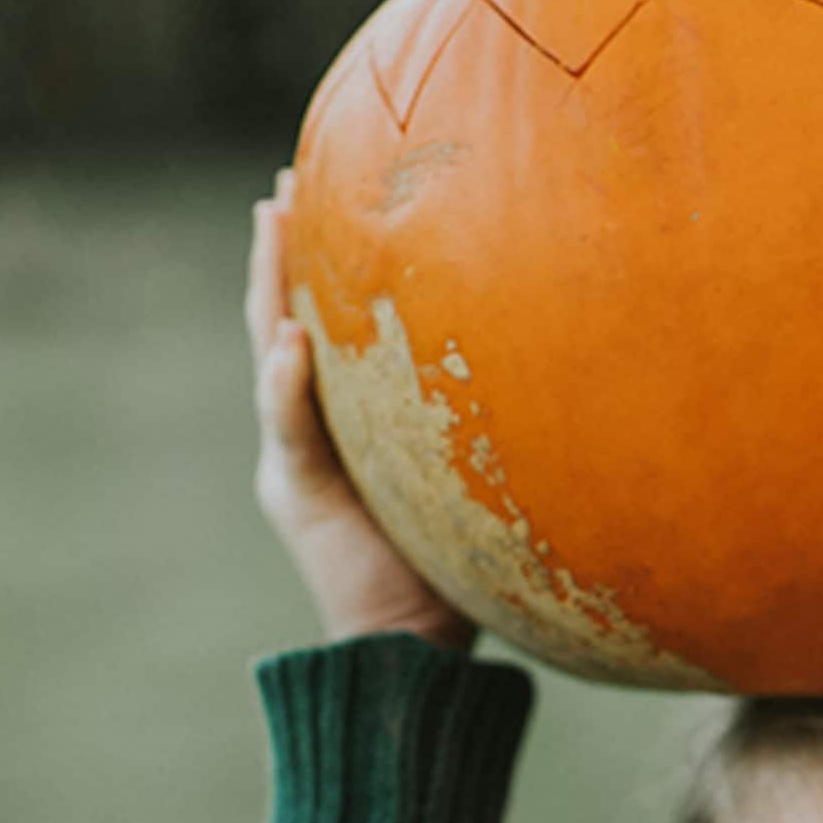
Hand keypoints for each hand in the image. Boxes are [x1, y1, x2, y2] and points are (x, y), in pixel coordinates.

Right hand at [246, 170, 475, 651]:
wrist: (412, 636)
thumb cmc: (452, 558)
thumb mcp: (462, 470)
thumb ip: (474, 421)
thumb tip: (553, 365)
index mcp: (346, 419)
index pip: (327, 326)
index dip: (322, 266)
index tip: (329, 194)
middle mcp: (309, 428)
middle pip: (282, 322)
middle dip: (281, 254)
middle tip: (285, 186)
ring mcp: (293, 457)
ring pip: (271, 356)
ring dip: (269, 290)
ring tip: (272, 224)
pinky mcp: (296, 492)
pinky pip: (291, 429)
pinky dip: (286, 384)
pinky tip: (291, 340)